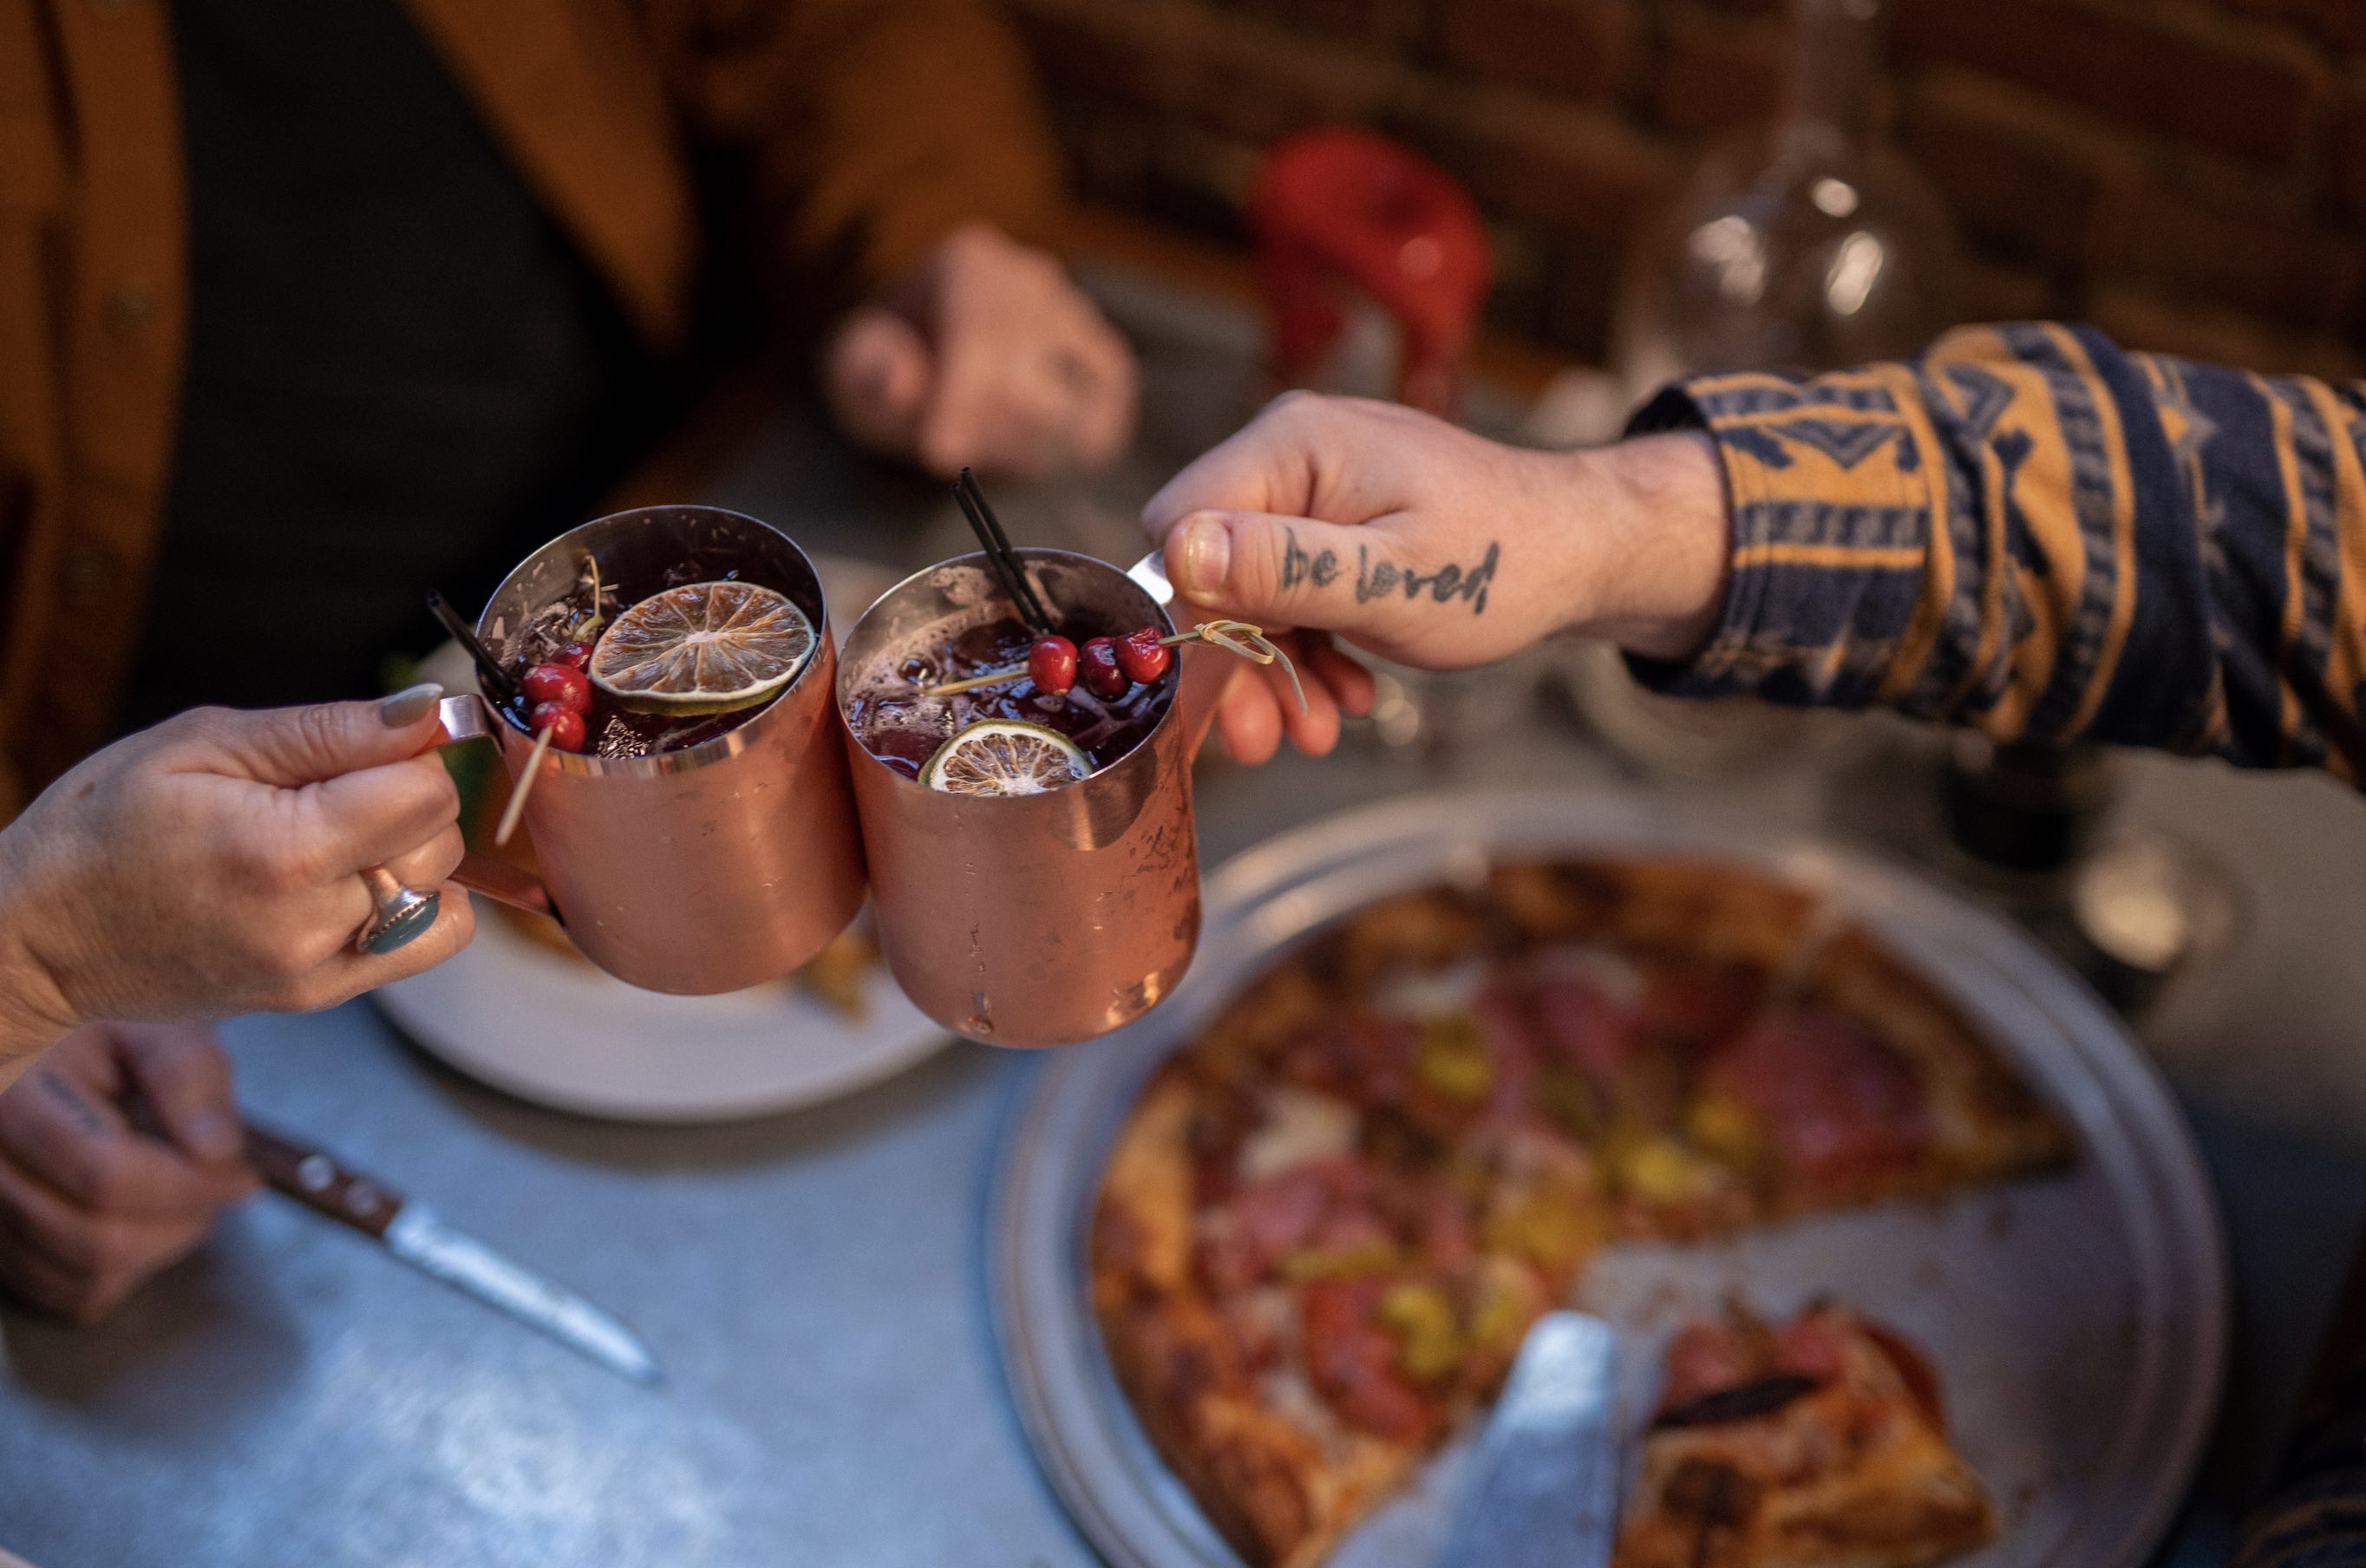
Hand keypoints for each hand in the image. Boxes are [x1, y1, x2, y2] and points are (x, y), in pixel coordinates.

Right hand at [0, 690, 474, 1055]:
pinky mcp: (320, 996)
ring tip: (332, 839)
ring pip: (441, 892)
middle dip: (407, 802)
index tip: (370, 747)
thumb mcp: (202, 744)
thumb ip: (329, 730)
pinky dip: (413, 905)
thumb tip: (426, 710)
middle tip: (332, 791)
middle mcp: (311, 922)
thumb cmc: (101, 827)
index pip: (428, 793)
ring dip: (409, 855)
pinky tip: (353, 881)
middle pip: (441, 843)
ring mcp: (319, 969)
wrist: (40, 936)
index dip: (411, 756)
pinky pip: (423, 943)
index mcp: (281, 850)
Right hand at [0, 1022, 255, 1321]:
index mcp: (16, 1097)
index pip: (105, 1176)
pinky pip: (64, 1291)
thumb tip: (214, 1152)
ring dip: (158, 1249)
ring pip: (83, 1274)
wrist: (58, 1050)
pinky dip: (123, 1271)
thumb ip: (187, 1076)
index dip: (188, 1186)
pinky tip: (147, 1223)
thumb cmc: (108, 1030)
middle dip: (181, 1223)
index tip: (241, 1175)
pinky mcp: (1, 1241)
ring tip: (189, 1199)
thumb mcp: (156, 1026)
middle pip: (93, 1238)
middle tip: (222, 1188)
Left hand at [824, 223, 1136, 477]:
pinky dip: (1070, 448)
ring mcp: (1077, 316)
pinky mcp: (1107, 361)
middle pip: (1029, 379)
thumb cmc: (889, 364)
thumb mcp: (853, 367)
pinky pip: (1104, 420)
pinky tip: (1028, 451)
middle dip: (984, 432)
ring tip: (983, 443)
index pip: (980, 338)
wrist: (930, 359)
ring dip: (1022, 447)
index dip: (962, 402)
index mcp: (967, 263)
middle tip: (948, 450)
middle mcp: (1032, 279)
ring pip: (1072, 406)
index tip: (938, 454)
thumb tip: (901, 384)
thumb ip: (868, 371)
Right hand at [1142, 394, 1731, 761]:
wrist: (1584, 554)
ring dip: (1274, 668)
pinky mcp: (1336, 521)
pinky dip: (1309, 649)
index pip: (1177, 525)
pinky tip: (1346, 691)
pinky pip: (1291, 590)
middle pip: (1210, 567)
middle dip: (1234, 661)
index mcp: (1293, 448)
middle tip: (1261, 740)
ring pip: (1248, 590)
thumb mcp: (1388, 581)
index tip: (1213, 692)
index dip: (1184, 616)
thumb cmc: (1501, 564)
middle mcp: (1292, 453)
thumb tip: (1179, 554)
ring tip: (1316, 728)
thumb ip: (1282, 568)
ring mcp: (1315, 487)